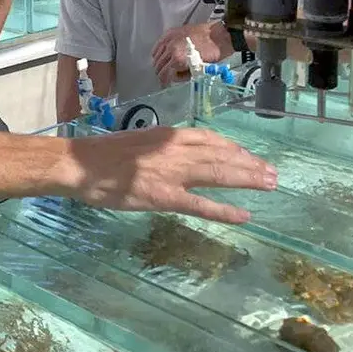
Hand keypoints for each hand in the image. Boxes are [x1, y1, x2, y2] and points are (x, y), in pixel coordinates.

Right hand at [66, 126, 277, 222]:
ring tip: (270, 185)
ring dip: (247, 179)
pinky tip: (244, 216)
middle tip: (272, 173)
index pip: (210, 139)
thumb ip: (161, 148)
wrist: (80, 164)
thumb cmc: (101, 154)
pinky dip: (225, 210)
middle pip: (222, 156)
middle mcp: (176, 150)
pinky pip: (201, 204)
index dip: (234, 148)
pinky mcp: (164, 196)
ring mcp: (172, 173)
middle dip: (250, 164)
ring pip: (219, 174)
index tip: (249, 156)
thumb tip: (177, 156)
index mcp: (168, 136)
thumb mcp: (138, 142)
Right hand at [151, 22, 233, 85]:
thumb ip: (185, 75)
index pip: (164, 75)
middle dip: (162, 74)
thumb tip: (176, 77)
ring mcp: (170, 40)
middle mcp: (171, 49)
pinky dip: (158, 52)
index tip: (166, 84)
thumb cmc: (214, 51)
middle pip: (158, 66)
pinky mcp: (171, 33)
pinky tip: (162, 55)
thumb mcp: (201, 69)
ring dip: (159, 63)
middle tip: (166, 77)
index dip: (165, 81)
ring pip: (156, 56)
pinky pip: (158, 45)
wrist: (219, 35)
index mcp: (178, 59)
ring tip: (164, 67)